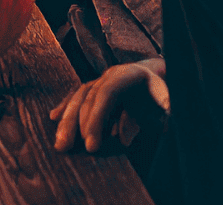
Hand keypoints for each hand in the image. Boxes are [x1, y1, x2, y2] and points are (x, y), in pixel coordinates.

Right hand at [50, 58, 168, 153]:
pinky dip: (66, 107)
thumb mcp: (169, 103)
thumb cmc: (166, 94)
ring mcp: (102, 79)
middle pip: (87, 97)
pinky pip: (77, 96)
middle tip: (66, 148)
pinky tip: (53, 117)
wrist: (163, 79)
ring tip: (59, 143)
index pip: (106, 95)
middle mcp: (110, 74)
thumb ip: (157, 115)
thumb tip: (131, 134)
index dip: (96, 119)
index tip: (91, 146)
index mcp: (129, 75)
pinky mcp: (97, 87)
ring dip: (66, 120)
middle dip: (75, 124)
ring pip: (78, 97)